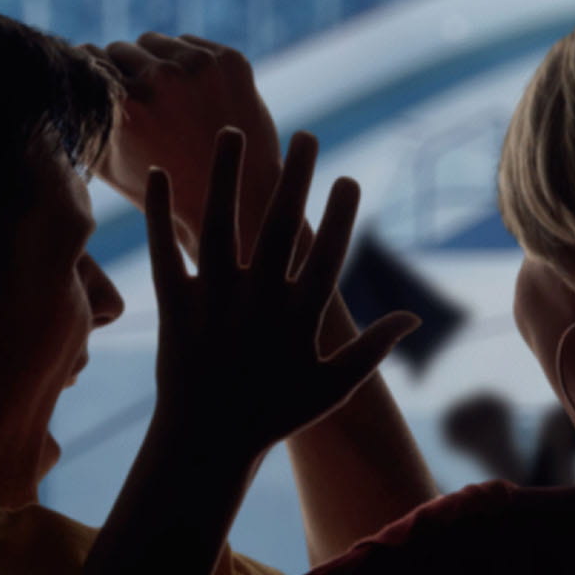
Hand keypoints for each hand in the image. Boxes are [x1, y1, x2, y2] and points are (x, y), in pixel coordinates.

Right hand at [89, 35, 281, 254]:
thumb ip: (78, 119)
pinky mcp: (228, 58)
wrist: (235, 189)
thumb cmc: (159, 183)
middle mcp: (160, 76)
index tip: (98, 86)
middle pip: (120, 48)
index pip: (87, 58)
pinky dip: (184, 59)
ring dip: (152, 60)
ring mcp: (198, 64)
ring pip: (153, 41)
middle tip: (135, 96)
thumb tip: (57, 85)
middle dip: (123, 69)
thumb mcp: (104, 160)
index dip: (92, 74)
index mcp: (123, 101)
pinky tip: (190, 90)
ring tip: (161, 93)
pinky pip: (187, 42)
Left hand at [140, 131, 417, 462]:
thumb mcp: (335, 386)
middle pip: (278, 224)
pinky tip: (159, 175)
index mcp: (300, 315)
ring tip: (232, 132)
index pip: (326, 251)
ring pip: (219, 224)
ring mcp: (214, 298)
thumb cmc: (276, 415)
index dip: (339, 212)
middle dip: (294, 176)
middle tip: (305, 136)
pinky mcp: (174, 305)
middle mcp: (258, 298)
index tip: (348, 178)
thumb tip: (416, 315)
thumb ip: (374, 348)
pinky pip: (165, 251)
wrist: (205, 442)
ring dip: (225, 175)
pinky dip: (160, 213)